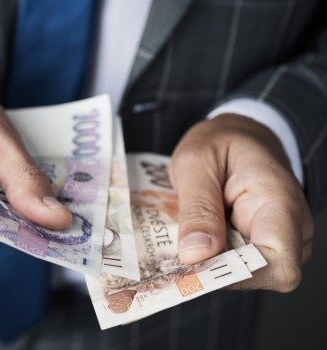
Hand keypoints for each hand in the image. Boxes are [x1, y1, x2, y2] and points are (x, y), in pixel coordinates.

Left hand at [170, 115, 313, 291]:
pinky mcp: (258, 246)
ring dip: (208, 262)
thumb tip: (196, 255)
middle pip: (259, 275)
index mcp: (279, 201)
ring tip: (181, 235)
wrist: (238, 135)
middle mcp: (289, 228)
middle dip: (215, 268)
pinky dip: (210, 256)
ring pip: (244, 274)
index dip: (237, 274)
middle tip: (175, 247)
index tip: (196, 262)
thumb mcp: (197, 161)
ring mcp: (277, 240)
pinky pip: (235, 264)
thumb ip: (198, 207)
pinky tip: (190, 237)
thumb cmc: (221, 142)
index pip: (279, 264)